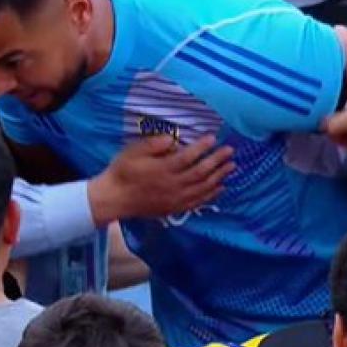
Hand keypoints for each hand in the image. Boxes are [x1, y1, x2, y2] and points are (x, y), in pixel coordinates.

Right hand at [88, 135, 235, 224]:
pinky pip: (198, 202)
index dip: (202, 147)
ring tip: (232, 167)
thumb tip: (173, 140)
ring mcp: (175, 199)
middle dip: (217, 161)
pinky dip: (211, 194)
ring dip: (219, 177)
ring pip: (202, 188)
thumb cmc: (122, 171)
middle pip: (200, 172)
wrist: (114, 198)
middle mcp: (172, 185)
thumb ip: (153, 145)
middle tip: (230, 151)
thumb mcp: (132, 151)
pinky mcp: (175, 208)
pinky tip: (220, 187)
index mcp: (162, 169)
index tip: (213, 138)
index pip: (187, 157)